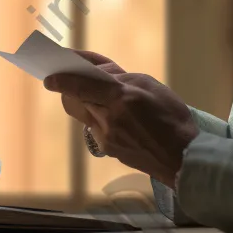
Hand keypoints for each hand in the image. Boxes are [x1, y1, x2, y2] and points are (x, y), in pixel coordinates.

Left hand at [44, 63, 197, 188]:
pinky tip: (119, 117)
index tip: (48, 78)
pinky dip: (101, 116)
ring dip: (91, 101)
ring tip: (108, 97)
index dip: (63, 80)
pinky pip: (96, 127)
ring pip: (86, 113)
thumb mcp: (150, 85)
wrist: (184, 158)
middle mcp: (109, 119)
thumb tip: (97, 74)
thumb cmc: (172, 117)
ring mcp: (107, 137)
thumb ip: (120, 78)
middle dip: (76, 86)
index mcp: (121, 99)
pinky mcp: (109, 150)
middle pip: (79, 99)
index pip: (82, 86)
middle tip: (80, 76)